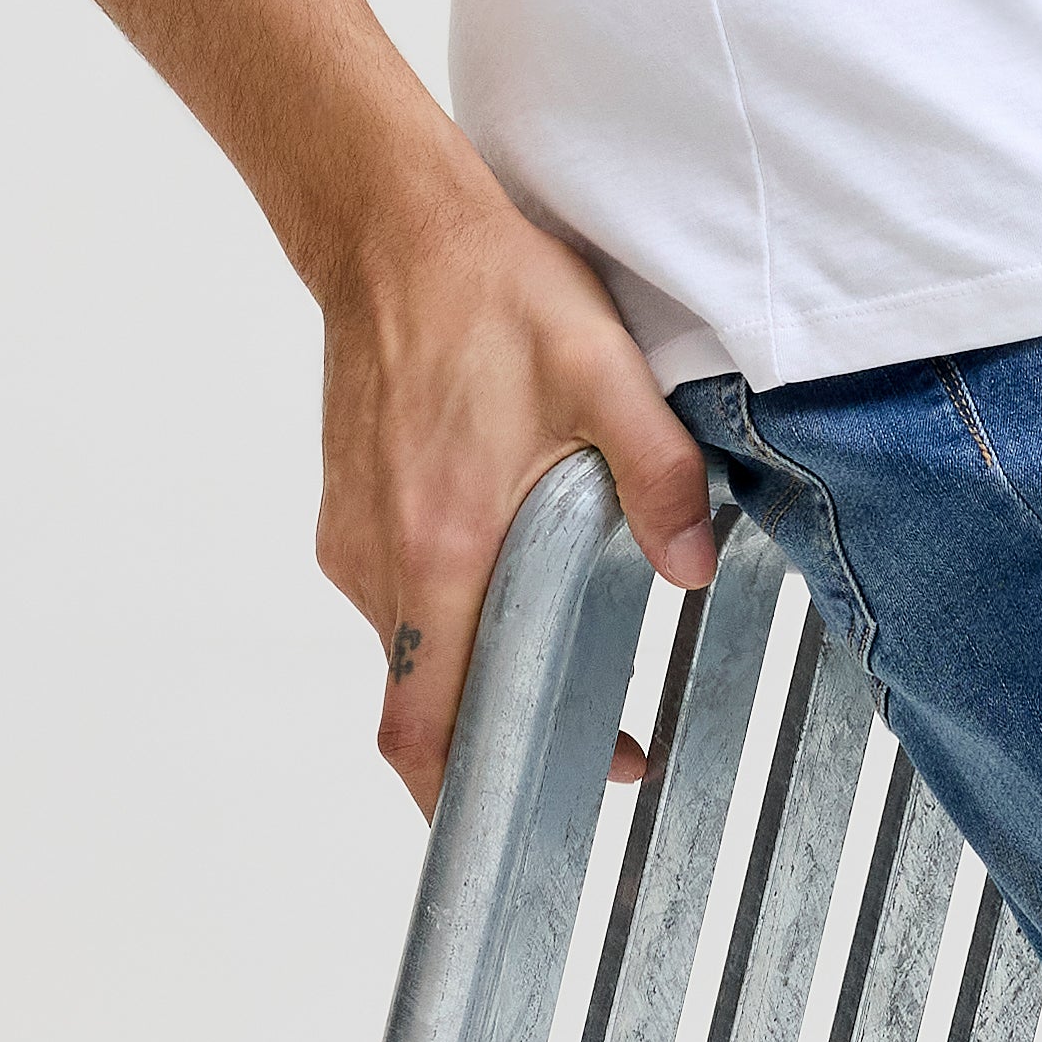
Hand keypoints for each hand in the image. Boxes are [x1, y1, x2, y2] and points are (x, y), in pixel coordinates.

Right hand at [310, 154, 719, 814]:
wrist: (391, 228)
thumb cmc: (490, 295)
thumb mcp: (606, 374)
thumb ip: (659, 479)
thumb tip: (692, 571)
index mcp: (442, 546)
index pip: (421, 722)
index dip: (462, 790)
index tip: (525, 813)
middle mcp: (380, 557)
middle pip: (419, 697)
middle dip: (496, 734)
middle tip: (587, 738)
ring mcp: (354, 534)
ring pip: (408, 643)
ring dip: (475, 664)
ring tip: (562, 652)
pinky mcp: (348, 506)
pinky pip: (395, 593)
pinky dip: (448, 610)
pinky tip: (512, 572)